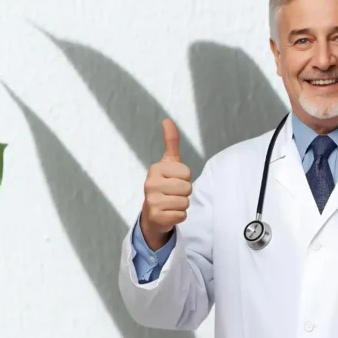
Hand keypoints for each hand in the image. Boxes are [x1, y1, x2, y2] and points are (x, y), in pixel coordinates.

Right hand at [140, 118, 191, 249]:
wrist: (152, 214)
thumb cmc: (164, 185)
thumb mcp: (168, 163)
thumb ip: (171, 142)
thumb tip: (167, 120)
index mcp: (155, 169)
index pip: (187, 173)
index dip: (185, 178)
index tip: (174, 180)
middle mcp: (150, 184)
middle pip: (187, 188)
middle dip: (184, 193)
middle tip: (172, 194)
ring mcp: (152, 202)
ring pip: (185, 202)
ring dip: (182, 205)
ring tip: (171, 203)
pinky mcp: (156, 217)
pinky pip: (182, 216)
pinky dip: (179, 216)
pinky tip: (169, 213)